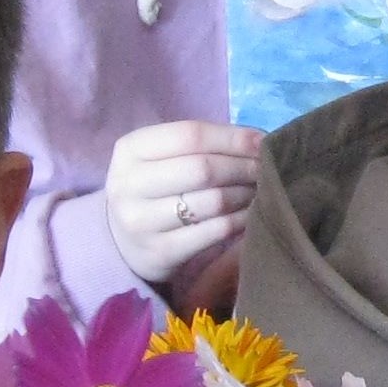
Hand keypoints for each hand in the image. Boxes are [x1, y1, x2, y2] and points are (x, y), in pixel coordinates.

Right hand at [107, 121, 264, 289]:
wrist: (123, 243)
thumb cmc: (153, 189)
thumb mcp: (160, 159)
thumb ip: (200, 145)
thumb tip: (258, 141)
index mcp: (130, 150)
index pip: (190, 134)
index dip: (232, 138)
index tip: (262, 142)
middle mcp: (129, 184)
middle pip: (203, 168)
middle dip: (243, 167)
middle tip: (264, 169)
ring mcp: (141, 222)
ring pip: (212, 201)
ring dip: (245, 193)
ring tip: (257, 190)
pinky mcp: (160, 252)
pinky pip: (215, 231)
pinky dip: (240, 220)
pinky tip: (249, 214)